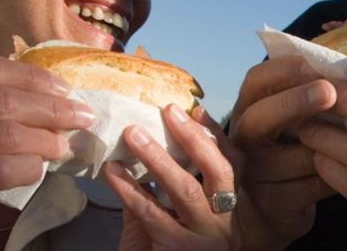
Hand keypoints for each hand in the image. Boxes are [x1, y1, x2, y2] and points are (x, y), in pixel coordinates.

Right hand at [0, 53, 93, 232]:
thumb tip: (26, 88)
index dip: (32, 75)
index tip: (62, 85)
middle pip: (4, 101)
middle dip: (52, 108)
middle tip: (81, 115)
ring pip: (5, 134)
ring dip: (45, 138)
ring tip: (65, 144)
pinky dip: (24, 167)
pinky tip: (37, 168)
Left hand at [104, 105, 240, 250]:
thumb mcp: (171, 219)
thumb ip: (162, 188)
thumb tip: (146, 144)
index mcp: (230, 209)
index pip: (233, 163)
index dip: (217, 135)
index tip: (195, 109)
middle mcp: (226, 223)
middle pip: (219, 172)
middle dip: (194, 139)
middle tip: (168, 111)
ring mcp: (206, 239)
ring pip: (186, 191)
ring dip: (157, 159)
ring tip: (133, 134)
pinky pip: (153, 215)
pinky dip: (130, 190)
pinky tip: (113, 173)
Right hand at [228, 56, 336, 249]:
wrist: (270, 212)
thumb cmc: (293, 149)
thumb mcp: (293, 118)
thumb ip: (312, 92)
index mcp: (249, 108)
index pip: (257, 80)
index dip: (285, 70)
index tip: (317, 66)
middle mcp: (244, 139)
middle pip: (260, 117)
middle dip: (295, 101)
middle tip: (329, 92)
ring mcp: (255, 175)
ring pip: (294, 156)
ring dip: (329, 144)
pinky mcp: (273, 205)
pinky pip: (310, 186)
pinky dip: (337, 174)